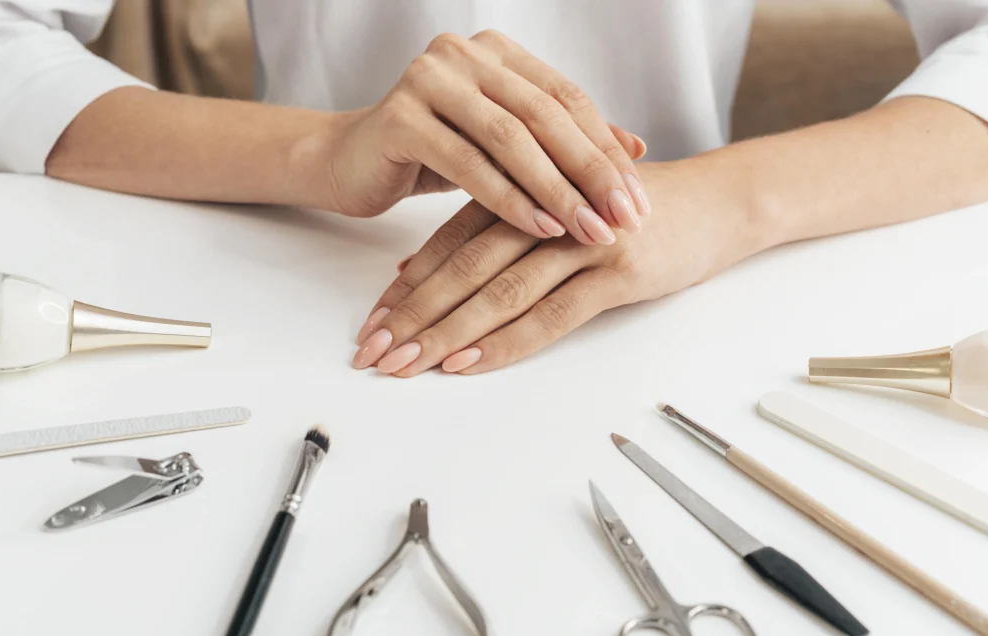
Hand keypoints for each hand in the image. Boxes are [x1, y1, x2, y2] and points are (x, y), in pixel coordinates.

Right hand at [297, 30, 648, 243]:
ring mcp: (429, 78)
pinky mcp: (400, 115)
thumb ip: (563, 143)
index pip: (567, 99)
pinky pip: (468, 163)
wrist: (348, 163)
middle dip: (590, 172)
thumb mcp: (504, 149)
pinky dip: (508, 198)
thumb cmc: (432, 156)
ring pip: (509, 139)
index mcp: (497, 54)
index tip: (638, 200)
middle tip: (625, 219)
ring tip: (589, 230)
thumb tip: (638, 150)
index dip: (606, 150)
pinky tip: (540, 228)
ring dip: (555, 189)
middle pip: (545, 116)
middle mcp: (465, 54)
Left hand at [350, 163, 767, 375]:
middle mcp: (548, 211)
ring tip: (407, 364)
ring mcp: (584, 240)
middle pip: (464, 267)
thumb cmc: (633, 209)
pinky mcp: (619, 270)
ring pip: (499, 291)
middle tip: (374, 350)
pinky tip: (468, 363)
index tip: (373, 319)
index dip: (408, 282)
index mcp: (527, 191)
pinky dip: (505, 341)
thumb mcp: (558, 208)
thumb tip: (419, 266)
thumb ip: (492, 232)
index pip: (452, 239)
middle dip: (414, 313)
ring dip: (447, 333)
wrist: (719, 201)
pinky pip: (551, 314)